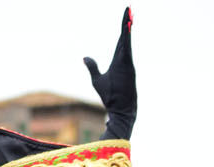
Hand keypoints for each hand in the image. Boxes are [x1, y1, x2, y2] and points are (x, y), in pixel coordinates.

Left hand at [84, 7, 134, 138]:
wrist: (120, 110)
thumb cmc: (110, 97)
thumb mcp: (97, 80)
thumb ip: (93, 67)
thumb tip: (85, 57)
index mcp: (118, 61)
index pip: (121, 41)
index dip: (123, 28)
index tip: (127, 16)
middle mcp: (124, 59)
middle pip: (125, 37)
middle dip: (127, 22)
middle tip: (129, 9)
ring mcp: (127, 63)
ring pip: (126, 41)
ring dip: (127, 28)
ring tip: (128, 14)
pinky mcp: (128, 67)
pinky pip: (127, 50)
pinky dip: (127, 39)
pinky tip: (127, 29)